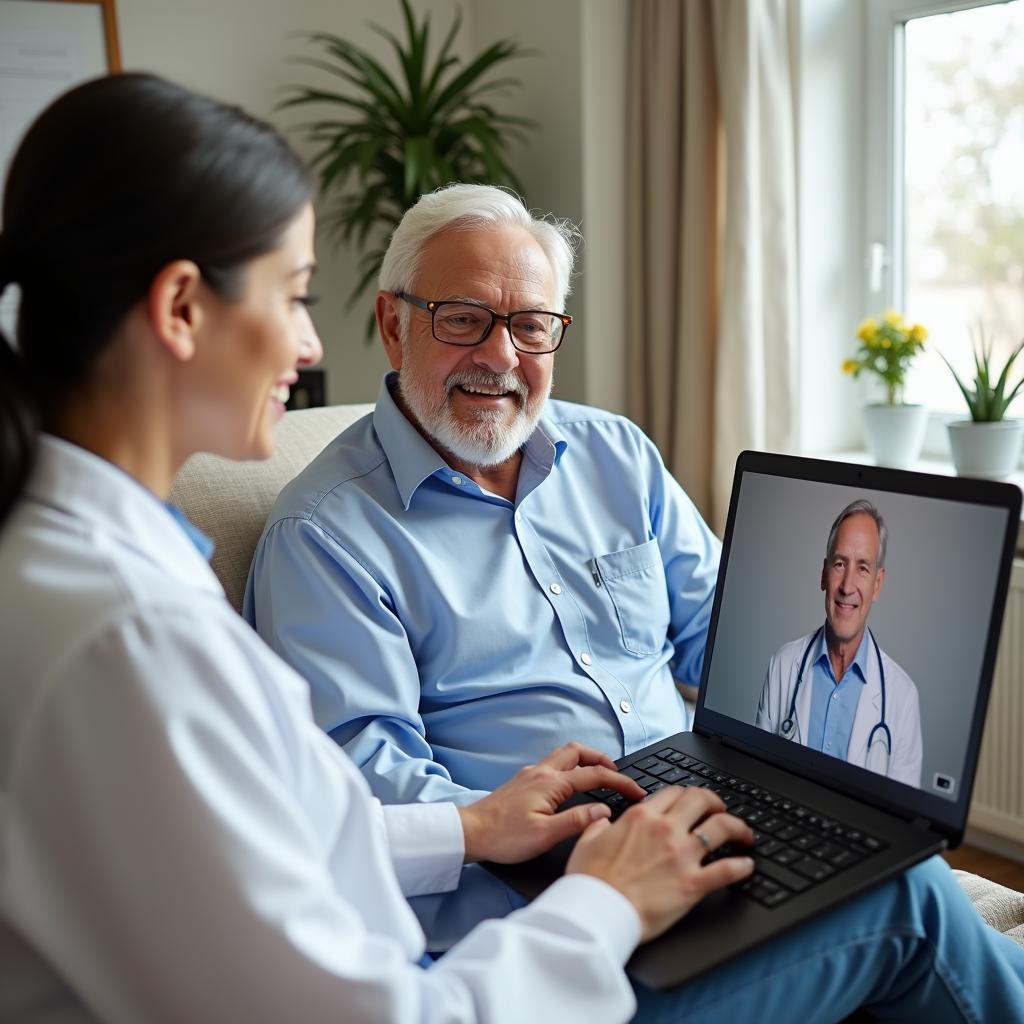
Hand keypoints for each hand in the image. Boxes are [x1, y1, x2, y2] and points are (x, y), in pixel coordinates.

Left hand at [457, 742, 645, 863]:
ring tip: (600, 772)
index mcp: (551, 783)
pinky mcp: (523, 781)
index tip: (637, 791)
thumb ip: (577, 821)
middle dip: (602, 758)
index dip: (620, 781)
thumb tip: (604, 811)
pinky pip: (553, 764)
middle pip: (578, 752)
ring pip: (564, 755)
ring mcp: (531, 774)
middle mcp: (542, 772)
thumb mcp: (545, 835)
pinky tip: (571, 783)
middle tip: (619, 773)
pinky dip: (570, 766)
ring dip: (585, 759)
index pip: (594, 774)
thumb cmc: (504, 837)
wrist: (471, 832)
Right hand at [566, 786, 754, 942]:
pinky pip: (726, 870)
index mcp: (641, 817)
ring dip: (738, 827)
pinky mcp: (692, 884)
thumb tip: (603, 821)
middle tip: (721, 810)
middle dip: (716, 801)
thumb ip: (598, 826)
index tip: (691, 801)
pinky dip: (741, 867)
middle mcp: (665, 830)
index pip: (674, 792)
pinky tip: (747, 866)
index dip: (687, 793)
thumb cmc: (590, 881)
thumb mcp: (586, 842)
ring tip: (744, 834)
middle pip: (701, 800)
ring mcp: (681, 855)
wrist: (597, 912)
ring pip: (722, 827)